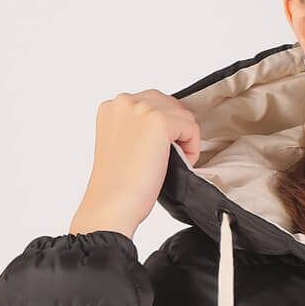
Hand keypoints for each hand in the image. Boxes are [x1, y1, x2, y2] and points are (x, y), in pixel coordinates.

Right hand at [70, 90, 201, 239]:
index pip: (153, 102)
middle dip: (177, 130)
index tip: (160, 149)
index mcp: (112, 107)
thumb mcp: (124, 143)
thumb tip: (169, 126)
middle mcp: (124, 102)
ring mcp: (141, 108)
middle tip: (170, 157)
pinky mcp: (159, 121)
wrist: (112, 203)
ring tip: (172, 162)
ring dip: (185, 139)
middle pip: (170, 104)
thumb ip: (139, 127)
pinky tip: (179, 163)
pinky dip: (192, 147)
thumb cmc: (118, 183)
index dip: (165, 127)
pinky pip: (191, 128)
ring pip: (183, 115)